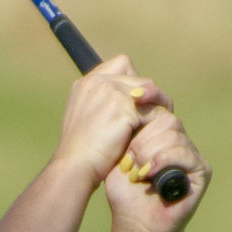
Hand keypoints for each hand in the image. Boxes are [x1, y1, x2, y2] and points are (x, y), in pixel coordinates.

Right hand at [53, 55, 171, 188]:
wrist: (75, 167)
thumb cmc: (83, 153)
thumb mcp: (89, 121)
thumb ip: (106, 105)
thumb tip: (138, 99)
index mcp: (87, 83)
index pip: (122, 64)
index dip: (134, 82)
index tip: (137, 102)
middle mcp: (97, 81)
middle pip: (140, 79)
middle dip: (151, 98)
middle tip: (155, 118)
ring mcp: (109, 91)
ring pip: (150, 92)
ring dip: (156, 109)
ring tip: (155, 128)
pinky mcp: (122, 106)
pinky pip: (152, 111)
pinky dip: (154, 125)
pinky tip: (151, 138)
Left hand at [104, 97, 210, 231]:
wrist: (135, 225)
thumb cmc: (124, 193)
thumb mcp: (119, 157)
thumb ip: (128, 131)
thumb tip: (131, 99)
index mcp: (159, 135)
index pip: (159, 106)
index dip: (150, 97)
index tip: (134, 96)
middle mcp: (178, 141)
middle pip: (165, 119)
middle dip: (142, 139)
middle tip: (130, 162)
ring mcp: (191, 155)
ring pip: (173, 135)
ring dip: (149, 153)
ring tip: (138, 173)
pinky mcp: (201, 171)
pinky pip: (184, 153)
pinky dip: (164, 160)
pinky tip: (150, 173)